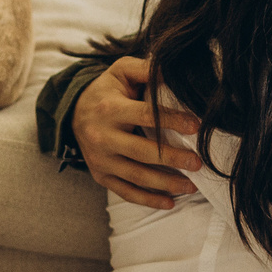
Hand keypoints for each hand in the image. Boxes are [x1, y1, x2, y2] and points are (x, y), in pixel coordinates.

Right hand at [73, 55, 200, 209]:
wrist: (73, 112)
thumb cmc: (107, 91)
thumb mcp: (121, 71)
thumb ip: (146, 69)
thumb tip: (174, 70)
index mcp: (110, 109)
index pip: (146, 116)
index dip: (172, 121)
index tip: (196, 126)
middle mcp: (102, 137)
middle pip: (142, 152)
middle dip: (172, 158)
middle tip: (197, 162)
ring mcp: (100, 160)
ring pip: (136, 176)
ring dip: (166, 183)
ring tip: (191, 186)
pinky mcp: (100, 175)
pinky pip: (125, 192)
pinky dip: (148, 200)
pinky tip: (170, 202)